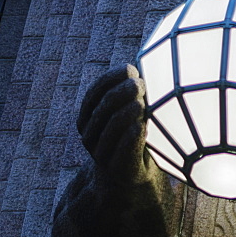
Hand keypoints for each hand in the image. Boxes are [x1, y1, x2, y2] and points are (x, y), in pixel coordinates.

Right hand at [77, 64, 150, 185]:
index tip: (131, 68)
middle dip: (121, 93)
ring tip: (142, 103)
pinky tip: (142, 126)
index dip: (111, 78)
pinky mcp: (118, 169)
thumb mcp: (132, 111)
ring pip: (110, 129)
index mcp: (88, 116)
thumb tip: (147, 60)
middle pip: (102, 108)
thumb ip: (133, 91)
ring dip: (126, 113)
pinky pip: (122, 151)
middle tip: (140, 83)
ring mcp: (101, 153)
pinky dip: (131, 137)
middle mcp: (89, 134)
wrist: (131, 176)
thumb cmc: (134, 135)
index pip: (95, 92)